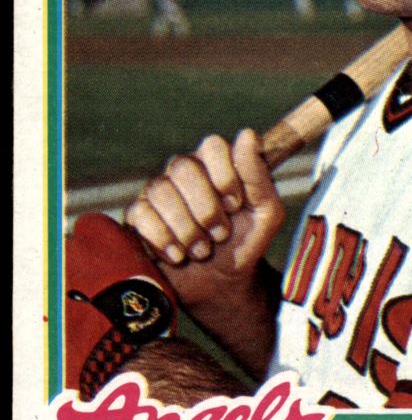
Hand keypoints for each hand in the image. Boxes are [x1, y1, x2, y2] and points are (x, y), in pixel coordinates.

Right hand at [125, 129, 285, 308]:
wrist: (221, 284)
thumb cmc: (246, 242)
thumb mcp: (266, 212)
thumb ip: (258, 176)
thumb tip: (247, 135)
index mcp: (216, 162)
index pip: (212, 146)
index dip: (224, 177)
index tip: (236, 205)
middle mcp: (185, 170)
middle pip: (183, 168)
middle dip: (205, 209)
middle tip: (220, 234)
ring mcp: (158, 191)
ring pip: (160, 191)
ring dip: (187, 229)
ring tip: (201, 250)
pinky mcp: (138, 215)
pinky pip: (140, 213)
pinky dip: (162, 239)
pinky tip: (177, 255)